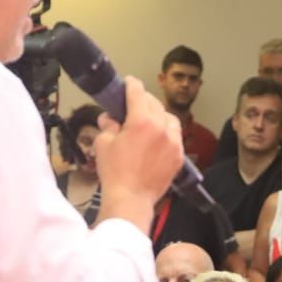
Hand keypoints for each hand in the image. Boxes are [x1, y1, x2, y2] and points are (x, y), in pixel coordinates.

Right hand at [94, 76, 184, 209]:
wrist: (131, 199)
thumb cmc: (116, 173)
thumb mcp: (104, 143)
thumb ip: (108, 125)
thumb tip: (109, 119)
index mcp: (142, 121)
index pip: (138, 92)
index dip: (131, 84)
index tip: (129, 82)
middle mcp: (162, 129)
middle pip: (155, 103)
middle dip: (143, 100)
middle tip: (133, 103)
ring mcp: (173, 143)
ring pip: (170, 118)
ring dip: (159, 114)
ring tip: (148, 120)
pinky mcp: (178, 157)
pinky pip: (176, 136)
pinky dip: (167, 132)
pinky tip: (158, 137)